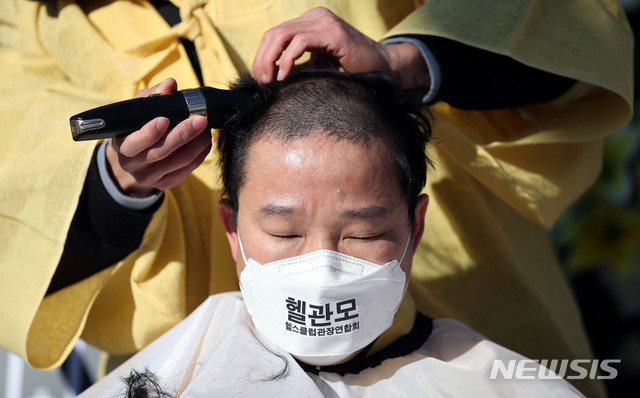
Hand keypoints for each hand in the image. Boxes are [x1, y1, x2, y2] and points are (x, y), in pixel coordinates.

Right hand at [105, 78, 211, 196]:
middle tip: (200, 120)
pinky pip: (188, 169)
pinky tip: (204, 141)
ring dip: (197, 143)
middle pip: (161, 152)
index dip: (150, 132)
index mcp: (122, 145)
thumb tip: (171, 84)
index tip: (165, 118)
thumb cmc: (135, 128)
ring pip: (179, 161)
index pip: (135, 143)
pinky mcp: (167, 183)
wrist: (132, 162)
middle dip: (183, 134)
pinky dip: (200, 154)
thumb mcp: (136, 111)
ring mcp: (151, 177)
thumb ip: (152, 96)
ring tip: (205, 128)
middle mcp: (134, 165)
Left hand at [252, 7, 427, 88]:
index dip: (262, 56)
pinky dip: (287, 60)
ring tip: (270, 80)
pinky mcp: (333, 33)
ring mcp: (324, 22)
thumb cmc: (351, 71)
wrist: (384, 68)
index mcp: (310, 22)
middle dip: (263, 59)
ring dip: (270, 60)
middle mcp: (316, 17)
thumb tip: (269, 78)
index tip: (261, 79)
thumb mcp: (318, 67)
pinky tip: (284, 76)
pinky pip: (300, 42)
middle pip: (275, 33)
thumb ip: (296, 67)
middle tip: (262, 82)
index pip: (275, 34)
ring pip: (283, 35)